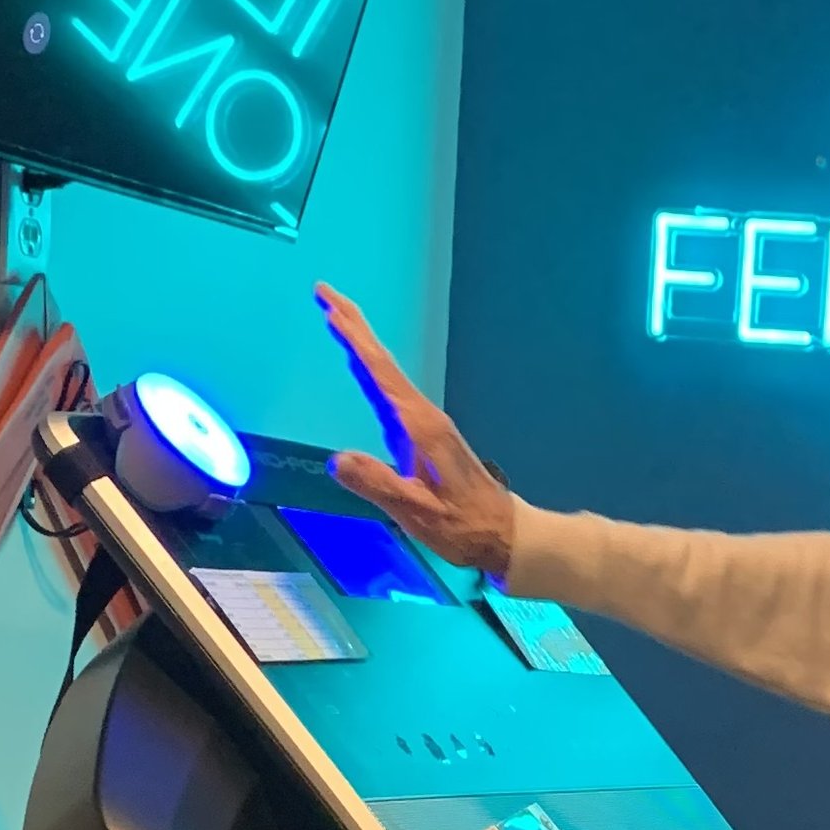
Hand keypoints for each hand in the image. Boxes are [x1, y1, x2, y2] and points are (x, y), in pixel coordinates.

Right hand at [316, 284, 516, 578]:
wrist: (503, 535)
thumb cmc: (463, 526)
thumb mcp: (417, 511)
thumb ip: (378, 484)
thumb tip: (337, 460)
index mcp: (420, 427)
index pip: (380, 373)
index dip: (354, 338)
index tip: (331, 306)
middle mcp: (424, 417)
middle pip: (383, 363)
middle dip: (354, 327)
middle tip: (325, 294)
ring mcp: (427, 425)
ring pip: (388, 375)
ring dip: (362, 346)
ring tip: (337, 321)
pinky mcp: (428, 437)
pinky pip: (392, 393)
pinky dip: (373, 372)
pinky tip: (365, 372)